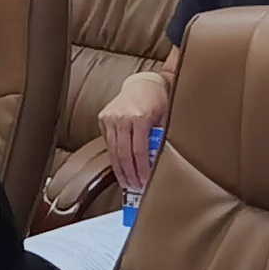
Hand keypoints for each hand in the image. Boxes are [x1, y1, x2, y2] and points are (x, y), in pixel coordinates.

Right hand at [102, 70, 173, 197]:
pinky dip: (114, 156)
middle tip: (134, 186)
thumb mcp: (165, 119)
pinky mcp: (103, 117)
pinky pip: (108, 142)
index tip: (145, 181)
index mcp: (139, 117)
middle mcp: (122, 117)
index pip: (138, 151)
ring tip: (126, 181)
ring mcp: (110, 117)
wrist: (145, 83)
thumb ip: (160, 140)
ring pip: (112, 150)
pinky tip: (119, 166)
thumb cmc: (159, 100)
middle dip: (129, 173)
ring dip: (119, 168)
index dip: (141, 169)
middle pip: (123, 153)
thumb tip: (158, 164)